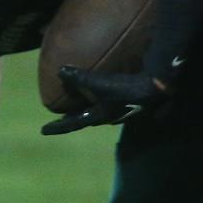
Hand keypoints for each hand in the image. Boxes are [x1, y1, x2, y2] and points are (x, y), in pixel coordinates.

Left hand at [41, 66, 168, 134]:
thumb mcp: (102, 83)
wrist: (158, 89)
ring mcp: (121, 111)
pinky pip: (110, 102)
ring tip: (80, 103)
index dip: (58, 127)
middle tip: (60, 118)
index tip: (43, 131)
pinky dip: (101, 98)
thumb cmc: (129, 89)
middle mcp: (109, 117)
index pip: (74, 124)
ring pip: (99, 112)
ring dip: (88, 109)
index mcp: (100, 116)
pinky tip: (104, 90)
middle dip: (73, 119)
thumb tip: (60, 71)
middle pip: (87, 119)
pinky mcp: (130, 102)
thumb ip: (81, 78)